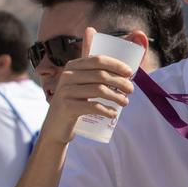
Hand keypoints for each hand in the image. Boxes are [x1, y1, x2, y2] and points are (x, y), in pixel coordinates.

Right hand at [40, 28, 137, 143]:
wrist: (56, 126)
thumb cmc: (75, 103)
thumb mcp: (81, 85)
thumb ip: (95, 74)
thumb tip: (124, 66)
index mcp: (72, 66)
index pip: (98, 60)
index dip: (116, 64)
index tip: (130, 73)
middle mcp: (67, 76)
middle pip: (101, 75)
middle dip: (120, 81)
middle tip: (131, 90)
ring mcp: (66, 91)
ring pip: (99, 90)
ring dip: (116, 96)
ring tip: (125, 102)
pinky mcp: (67, 107)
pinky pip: (92, 106)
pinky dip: (106, 110)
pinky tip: (113, 114)